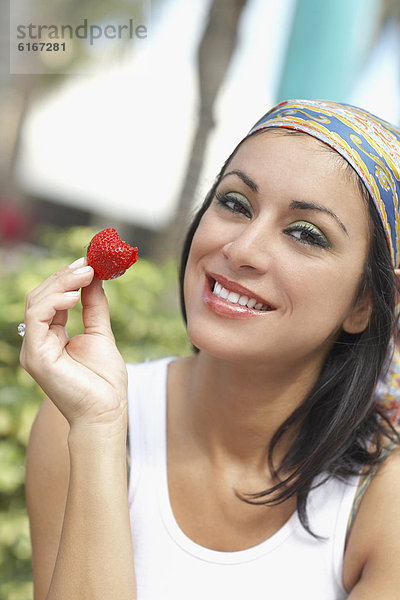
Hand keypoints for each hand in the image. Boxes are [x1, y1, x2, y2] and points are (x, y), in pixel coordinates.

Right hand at [20, 258, 127, 431]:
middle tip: (89, 263)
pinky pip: (37, 319)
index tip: (89, 261)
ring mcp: (34, 349)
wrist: (107, 412)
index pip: (52, 298)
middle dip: (65, 275)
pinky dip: (54, 302)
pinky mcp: (36, 356)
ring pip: (36, 302)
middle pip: (42, 296)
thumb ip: (94, 307)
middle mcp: (39, 341)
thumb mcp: (101, 334)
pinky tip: (74, 296)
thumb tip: (95, 278)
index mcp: (52, 336)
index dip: (69, 277)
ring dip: (62, 283)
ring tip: (87, 273)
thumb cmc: (105, 382)